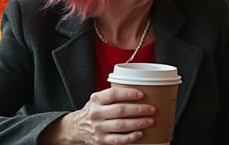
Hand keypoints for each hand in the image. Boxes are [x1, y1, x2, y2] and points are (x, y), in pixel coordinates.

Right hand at [40, 87, 155, 144]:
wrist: (76, 127)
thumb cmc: (94, 110)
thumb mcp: (98, 99)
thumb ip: (113, 96)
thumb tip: (140, 90)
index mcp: (96, 100)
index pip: (113, 95)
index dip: (129, 94)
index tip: (142, 94)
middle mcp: (96, 113)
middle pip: (120, 110)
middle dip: (139, 110)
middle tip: (152, 109)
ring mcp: (98, 128)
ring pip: (121, 125)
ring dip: (138, 123)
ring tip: (150, 121)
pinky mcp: (101, 140)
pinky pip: (118, 139)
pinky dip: (130, 137)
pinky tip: (140, 133)